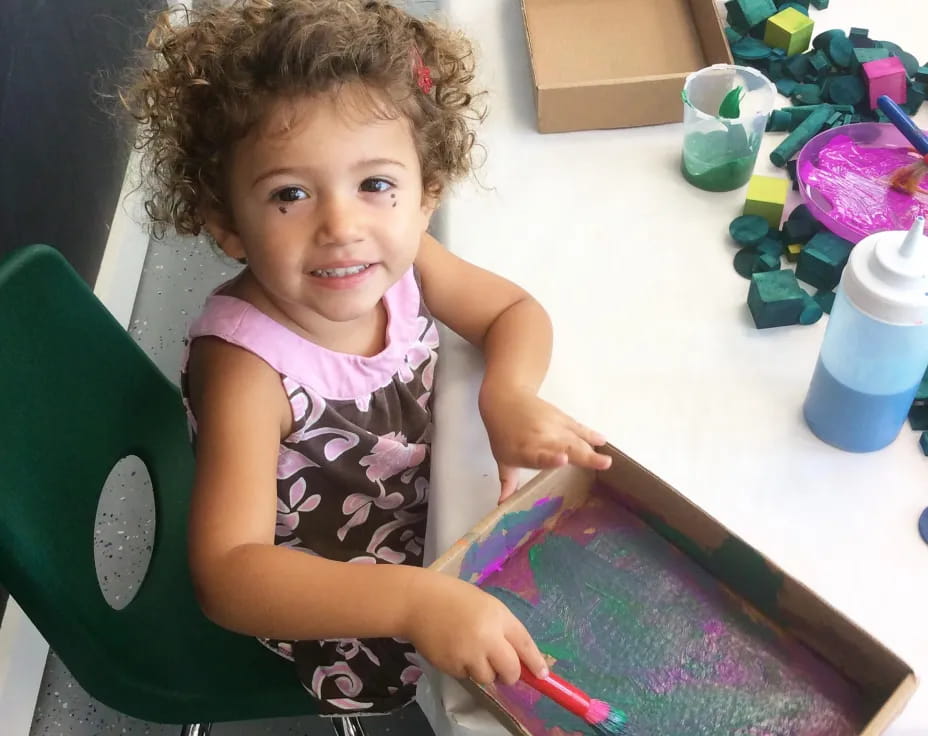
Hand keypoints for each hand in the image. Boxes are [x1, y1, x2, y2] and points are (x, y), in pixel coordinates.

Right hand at [404, 570, 548, 685]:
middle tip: (504, 670)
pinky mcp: (452, 666)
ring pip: (488, 678)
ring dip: (485, 671)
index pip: (524, 644)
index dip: (535, 661)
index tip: (543, 675)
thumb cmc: (454, 597)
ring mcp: (468, 654)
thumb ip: (502, 628)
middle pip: (511, 670)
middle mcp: (487, 637)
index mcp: (498, 616)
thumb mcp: (485, 604)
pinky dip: (465, 669)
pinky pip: (467, 676)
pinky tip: (455, 650)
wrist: (417, 602)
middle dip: (510, 674)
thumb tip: (518, 656)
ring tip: (470, 651)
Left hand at [480, 388, 611, 502]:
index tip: (563, 459)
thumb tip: (503, 505)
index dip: (551, 458)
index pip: (539, 456)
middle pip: (565, 446)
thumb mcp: (503, 459)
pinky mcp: (561, 417)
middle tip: (603, 464)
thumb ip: (508, 482)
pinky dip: (590, 434)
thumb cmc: (503, 434)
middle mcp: (541, 437)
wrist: (505, 400)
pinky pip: (578, 427)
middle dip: (583, 455)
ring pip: (575, 438)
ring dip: (591, 449)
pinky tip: (602, 441)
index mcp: (525, 450)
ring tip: (606, 460)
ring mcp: (553, 426)